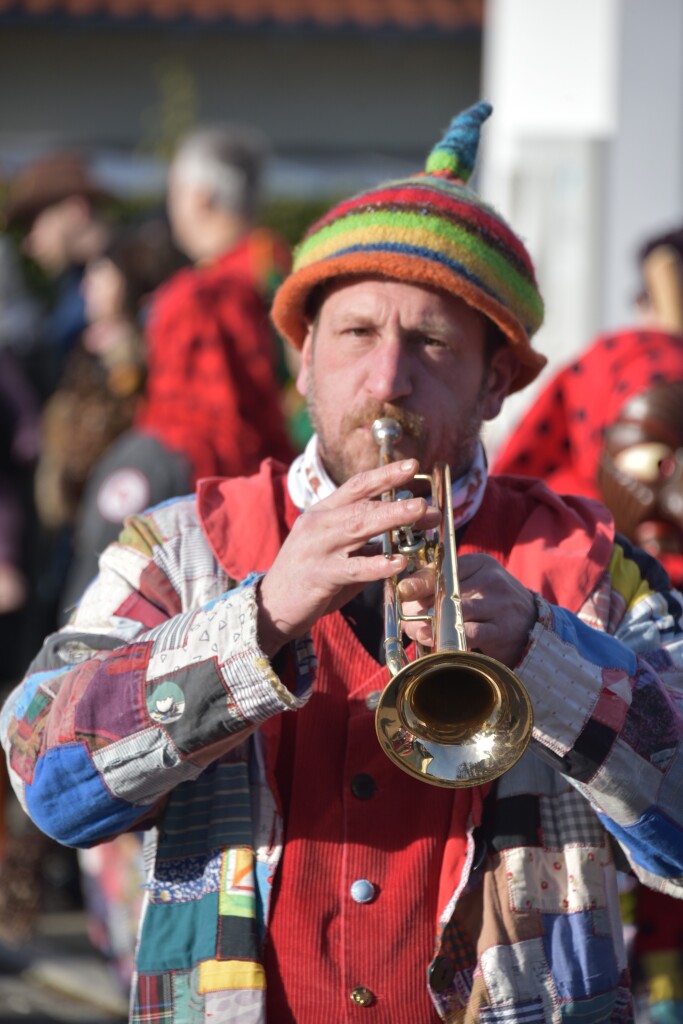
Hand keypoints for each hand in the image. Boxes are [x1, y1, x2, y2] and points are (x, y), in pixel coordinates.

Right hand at [257, 459, 439, 655]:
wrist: (271, 606)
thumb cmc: (309, 578)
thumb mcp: (336, 552)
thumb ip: (365, 543)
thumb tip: (404, 535)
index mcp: (323, 513)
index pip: (356, 486)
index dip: (385, 474)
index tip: (413, 466)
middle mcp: (318, 524)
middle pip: (362, 504)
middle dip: (396, 498)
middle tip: (426, 498)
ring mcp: (317, 548)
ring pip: (359, 527)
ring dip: (392, 517)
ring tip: (420, 513)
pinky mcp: (318, 575)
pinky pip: (353, 568)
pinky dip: (378, 564)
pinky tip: (399, 562)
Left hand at [397, 552, 537, 667]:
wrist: (531, 625)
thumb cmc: (492, 603)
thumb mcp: (472, 583)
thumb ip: (444, 583)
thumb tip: (408, 591)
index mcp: (481, 563)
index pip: (445, 568)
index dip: (421, 581)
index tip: (404, 591)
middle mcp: (492, 580)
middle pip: (447, 591)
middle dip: (422, 606)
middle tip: (408, 618)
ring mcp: (499, 604)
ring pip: (456, 611)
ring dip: (431, 624)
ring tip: (418, 632)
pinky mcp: (502, 629)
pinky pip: (469, 633)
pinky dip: (449, 639)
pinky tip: (437, 642)